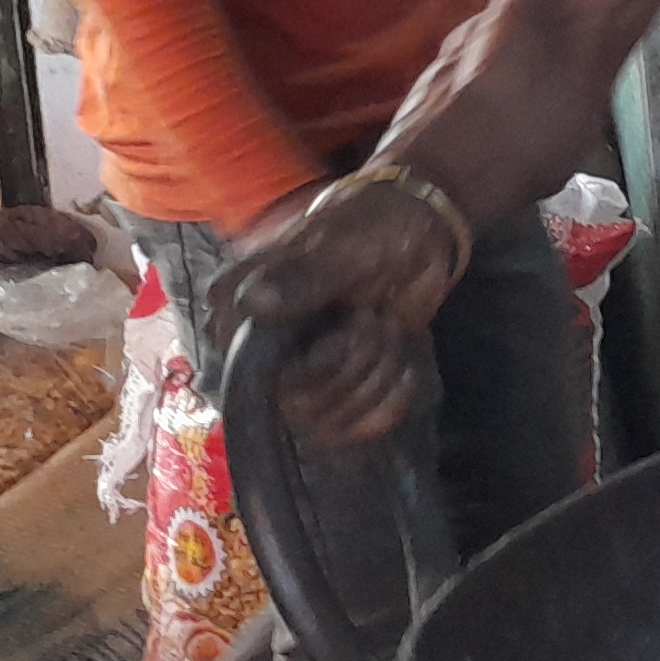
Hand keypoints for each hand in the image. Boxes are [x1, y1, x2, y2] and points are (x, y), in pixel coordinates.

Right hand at [226, 182, 461, 446]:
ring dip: (376, 378)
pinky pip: (350, 431)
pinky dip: (387, 405)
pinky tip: (403, 369)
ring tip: (388, 330)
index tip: (353, 317)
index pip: (253, 374)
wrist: (419, 237)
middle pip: (298, 406)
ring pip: (325, 423)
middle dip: (358, 366)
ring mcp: (293, 374)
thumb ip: (304, 276)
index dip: (318, 362)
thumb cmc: (373, 230)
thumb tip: (252, 302)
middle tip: (377, 317)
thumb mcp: (346, 246)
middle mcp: (256, 350)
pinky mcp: (330, 389)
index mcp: (240, 309)